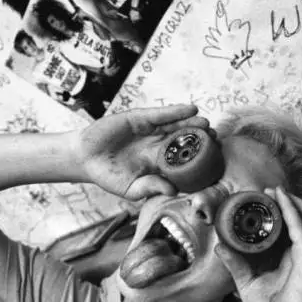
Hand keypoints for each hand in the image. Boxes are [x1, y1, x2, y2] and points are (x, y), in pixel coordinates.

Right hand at [72, 104, 210, 199]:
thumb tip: (172, 191)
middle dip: (200, 139)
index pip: (183, 161)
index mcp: (158, 164)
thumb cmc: (108, 176)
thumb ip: (150, 188)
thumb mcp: (130, 189)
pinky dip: (175, 111)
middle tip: (216, 140)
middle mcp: (158, 146)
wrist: (85, 159)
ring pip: (176, 126)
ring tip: (206, 124)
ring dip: (192, 123)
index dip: (199, 160)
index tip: (215, 161)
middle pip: (184, 141)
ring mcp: (150, 131)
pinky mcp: (140, 118)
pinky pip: (161, 114)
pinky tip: (190, 110)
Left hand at [215, 186, 301, 301]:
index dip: (280, 211)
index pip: (291, 227)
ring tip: (274, 190)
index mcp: (294, 258)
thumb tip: (220, 247)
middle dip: (287, 200)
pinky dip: (292, 211)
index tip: (260, 200)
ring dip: (291, 201)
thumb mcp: (248, 284)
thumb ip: (236, 264)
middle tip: (266, 190)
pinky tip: (281, 200)